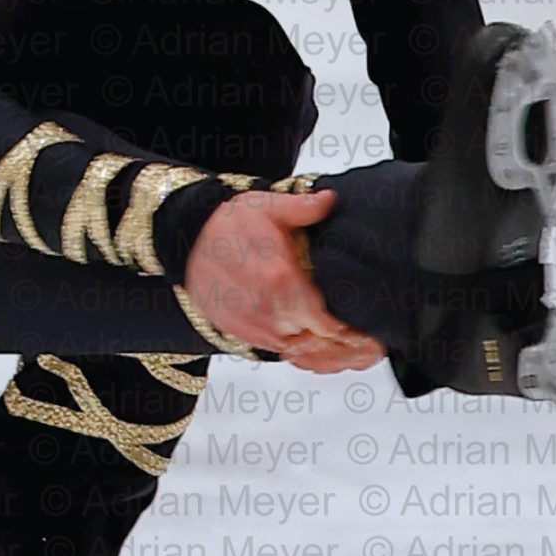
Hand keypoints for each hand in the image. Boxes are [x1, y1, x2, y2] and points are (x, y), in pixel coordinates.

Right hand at [184, 183, 384, 372]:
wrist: (186, 241)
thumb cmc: (227, 223)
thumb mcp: (267, 206)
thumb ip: (303, 207)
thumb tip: (330, 201)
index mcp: (280, 278)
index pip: (326, 321)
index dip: (350, 332)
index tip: (369, 332)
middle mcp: (268, 309)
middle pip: (317, 343)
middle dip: (345, 347)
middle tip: (369, 345)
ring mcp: (254, 326)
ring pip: (300, 353)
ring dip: (326, 354)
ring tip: (349, 349)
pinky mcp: (243, 334)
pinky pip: (280, 352)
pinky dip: (301, 354)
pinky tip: (317, 346)